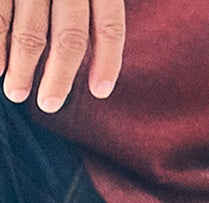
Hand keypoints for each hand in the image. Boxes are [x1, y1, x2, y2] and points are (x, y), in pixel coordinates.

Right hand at [1, 0, 125, 111]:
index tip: (100, 91)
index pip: (109, 28)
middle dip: (60, 76)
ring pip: (30, 33)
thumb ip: (90, 7)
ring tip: (16, 93)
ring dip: (23, 68)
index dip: (108, 62)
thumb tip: (90, 54)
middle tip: (49, 104)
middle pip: (69, 38)